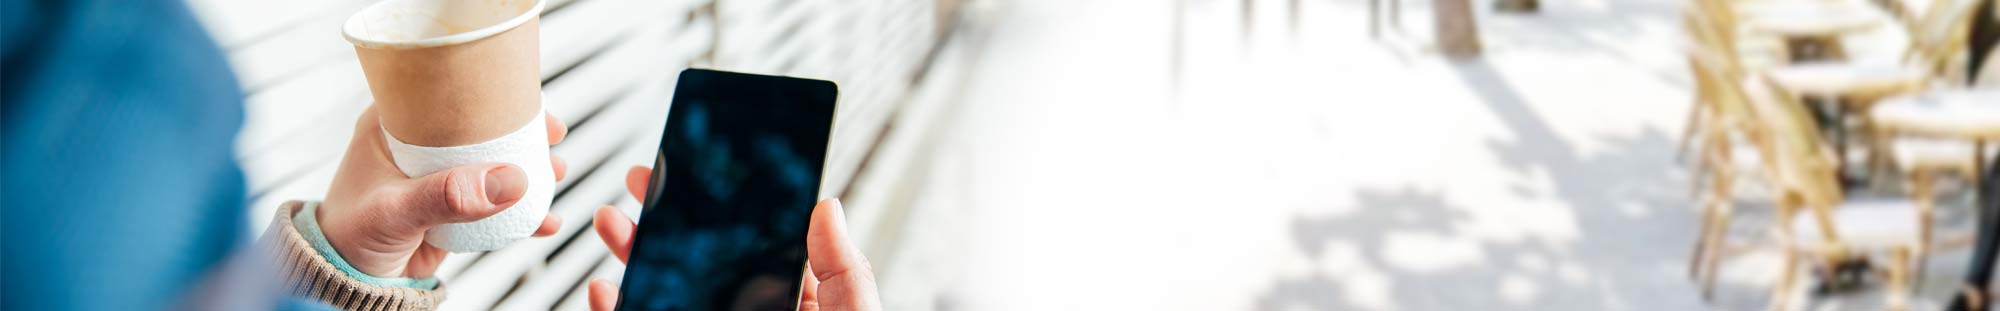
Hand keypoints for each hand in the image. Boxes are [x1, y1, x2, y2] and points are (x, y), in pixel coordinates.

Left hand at [315, 106, 569, 277]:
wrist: (345, 280)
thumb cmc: (349, 235)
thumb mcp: (396, 210)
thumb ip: (447, 195)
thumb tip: (509, 180)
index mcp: (394, 126)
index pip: (447, 95)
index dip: (492, 94)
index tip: (531, 104)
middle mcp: (417, 146)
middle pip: (480, 127)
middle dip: (521, 133)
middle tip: (551, 141)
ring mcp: (436, 176)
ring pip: (490, 163)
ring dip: (525, 169)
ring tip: (553, 176)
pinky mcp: (449, 207)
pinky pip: (490, 201)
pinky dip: (518, 210)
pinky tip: (542, 221)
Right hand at [586, 166, 881, 310]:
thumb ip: (843, 269)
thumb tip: (825, 204)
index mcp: (793, 306)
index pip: (753, 247)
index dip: (722, 208)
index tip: (694, 168)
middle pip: (699, 266)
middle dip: (665, 224)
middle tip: (638, 181)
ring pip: (664, 298)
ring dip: (635, 260)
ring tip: (611, 225)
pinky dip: (618, 310)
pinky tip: (606, 292)